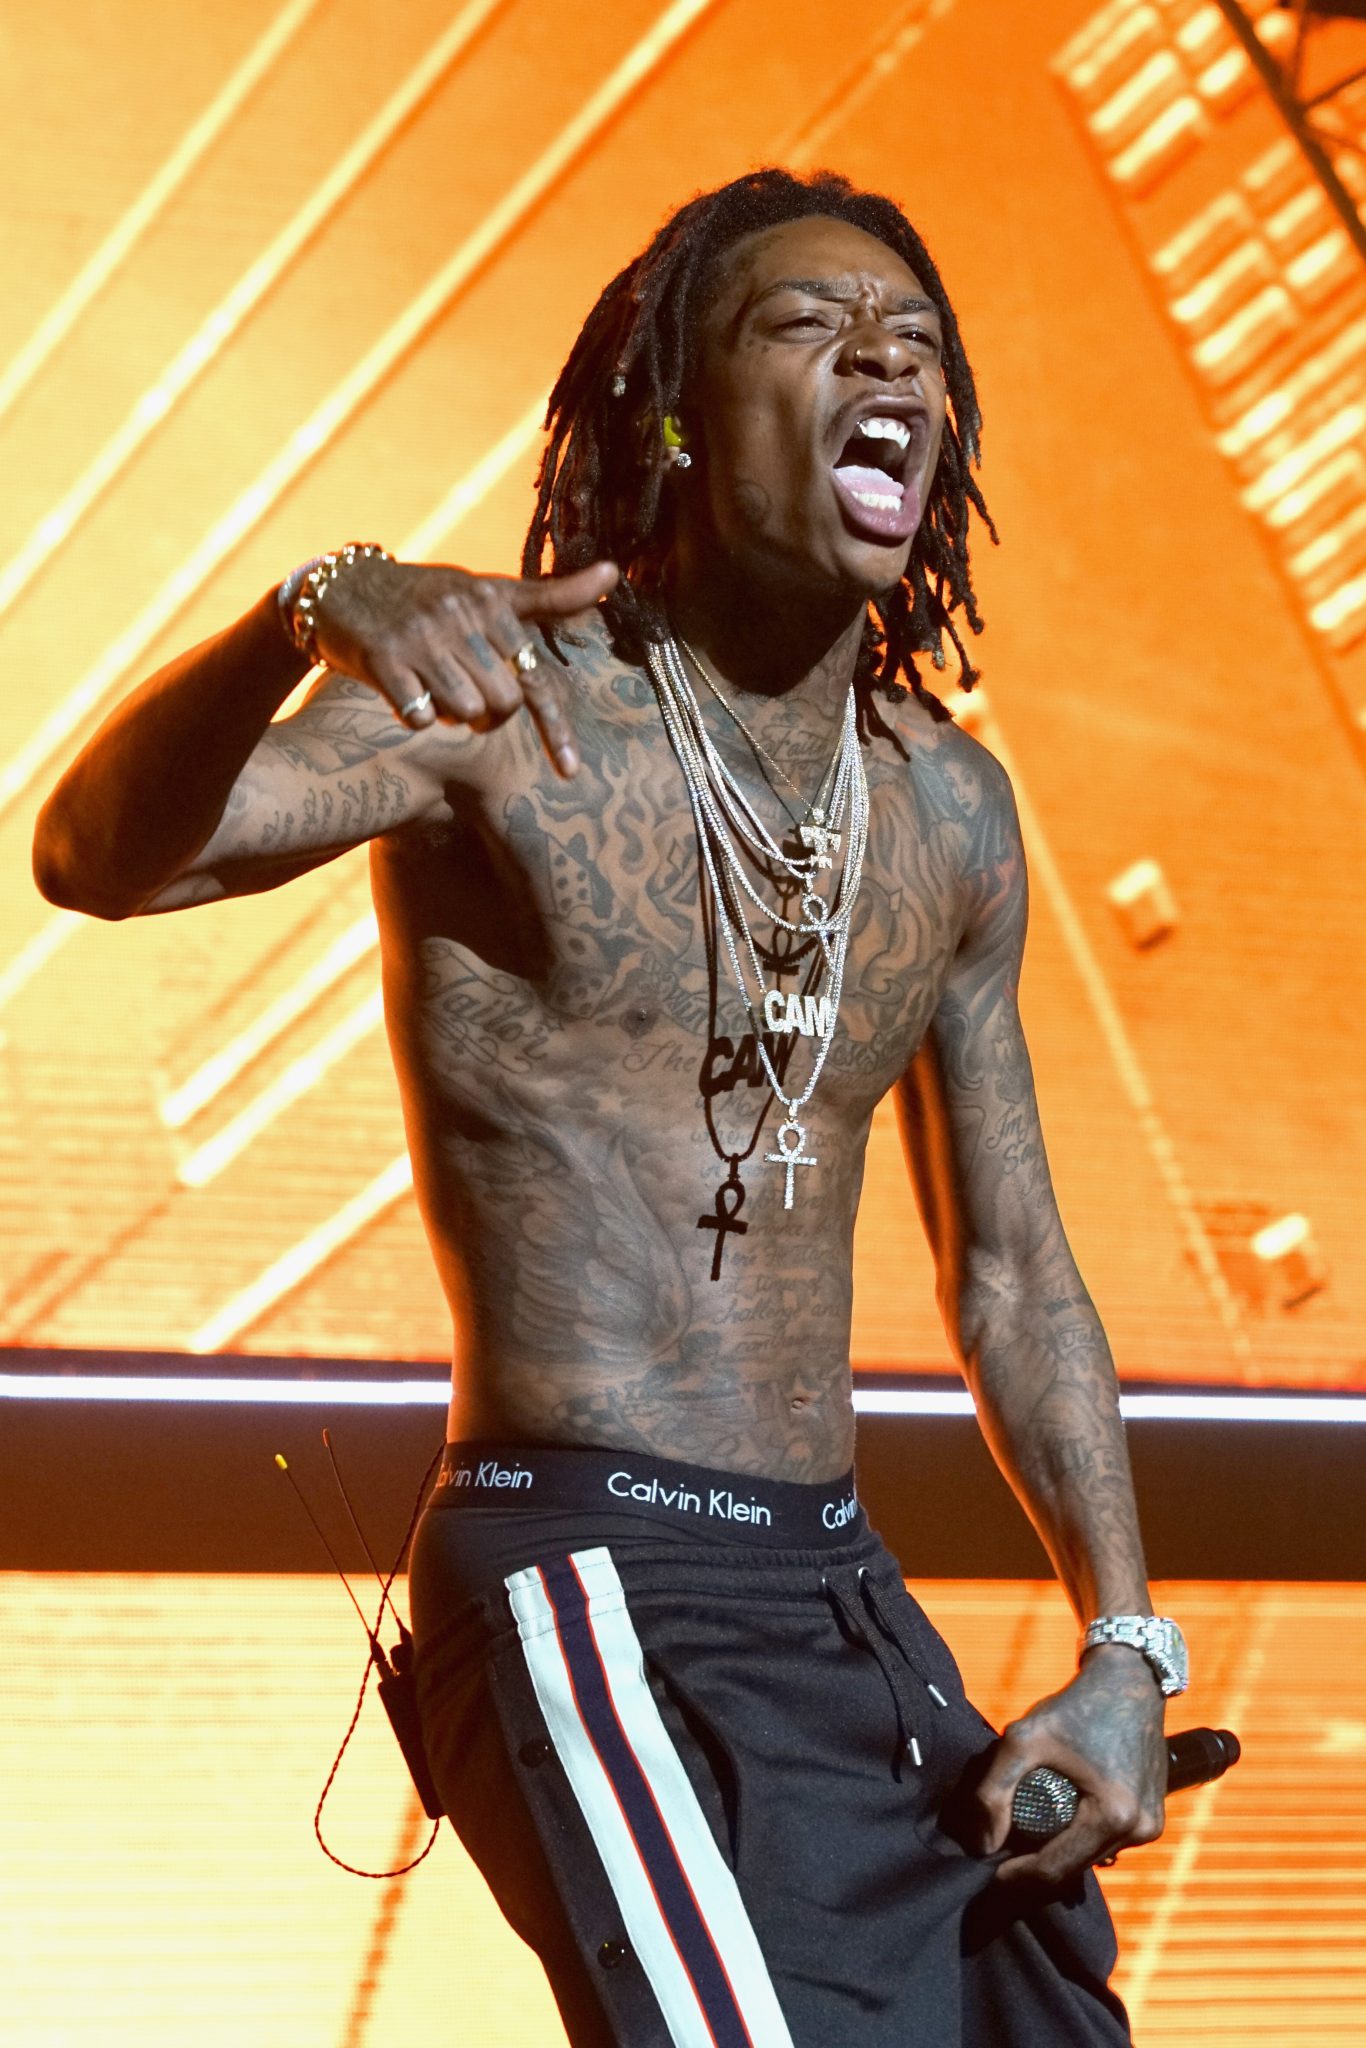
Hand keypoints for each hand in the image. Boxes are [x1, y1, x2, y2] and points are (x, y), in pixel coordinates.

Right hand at [310, 555, 618, 775]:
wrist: (343, 587)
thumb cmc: (430, 597)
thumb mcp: (488, 591)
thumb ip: (551, 595)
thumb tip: (613, 573)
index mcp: (491, 602)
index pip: (534, 676)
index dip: (555, 728)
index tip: (571, 771)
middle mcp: (459, 616)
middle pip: (502, 705)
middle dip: (488, 714)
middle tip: (464, 692)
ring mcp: (421, 637)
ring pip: (465, 712)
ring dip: (452, 714)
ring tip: (434, 686)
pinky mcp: (384, 658)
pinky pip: (421, 716)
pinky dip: (417, 715)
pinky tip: (405, 690)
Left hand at [971, 1644, 1165, 1883]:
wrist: (1129, 1682)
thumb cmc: (1076, 1707)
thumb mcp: (1023, 1738)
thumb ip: (993, 1791)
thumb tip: (982, 1844)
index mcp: (1114, 1815)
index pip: (1055, 1869)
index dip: (1016, 1879)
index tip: (986, 1876)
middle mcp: (1140, 1830)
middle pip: (1073, 1868)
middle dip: (1033, 1867)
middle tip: (999, 1855)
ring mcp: (1151, 1827)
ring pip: (1089, 1858)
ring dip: (1056, 1853)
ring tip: (1022, 1834)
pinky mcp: (1152, 1819)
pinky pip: (1106, 1843)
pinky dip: (1078, 1839)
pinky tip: (1056, 1820)